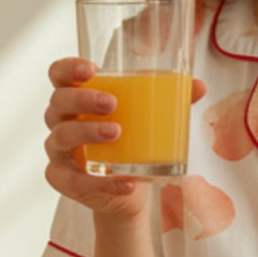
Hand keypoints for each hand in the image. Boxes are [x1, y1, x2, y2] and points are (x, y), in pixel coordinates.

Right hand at [42, 58, 205, 220]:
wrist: (127, 188)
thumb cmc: (131, 142)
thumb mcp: (150, 118)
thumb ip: (170, 99)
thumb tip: (199, 86)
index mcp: (76, 97)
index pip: (59, 75)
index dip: (68, 68)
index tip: (91, 70)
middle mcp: (61, 121)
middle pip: (58, 102)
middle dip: (82, 99)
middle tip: (112, 103)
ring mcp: (59, 151)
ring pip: (60, 137)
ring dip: (87, 133)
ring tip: (117, 134)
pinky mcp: (63, 180)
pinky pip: (73, 180)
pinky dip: (101, 182)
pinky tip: (128, 181)